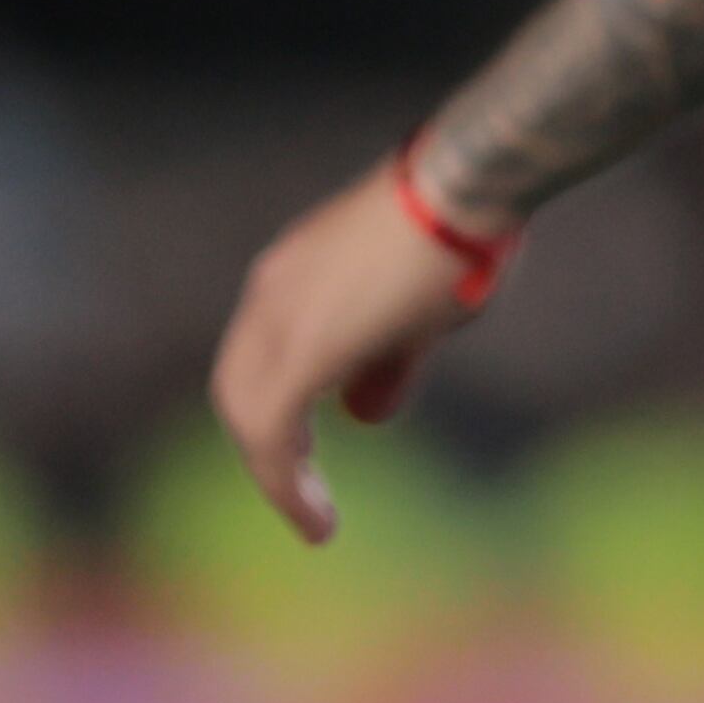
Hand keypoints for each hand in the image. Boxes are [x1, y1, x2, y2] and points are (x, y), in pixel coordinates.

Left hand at [207, 154, 509, 543]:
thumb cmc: (459, 230)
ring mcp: (278, 318)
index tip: (307, 448)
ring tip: (313, 516)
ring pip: (248, 415)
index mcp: (292, 274)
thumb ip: (386, 361)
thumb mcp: (419, 305)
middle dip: (270, 446)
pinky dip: (284, 483)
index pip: (260, 356)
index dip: (279, 406)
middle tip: (303, 488)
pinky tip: (316, 519)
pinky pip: (271, 435)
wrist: (464, 184)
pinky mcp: (301, 351)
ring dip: (277, 472)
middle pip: (239, 388)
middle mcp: (270, 293)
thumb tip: (367, 414)